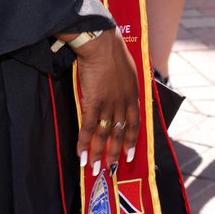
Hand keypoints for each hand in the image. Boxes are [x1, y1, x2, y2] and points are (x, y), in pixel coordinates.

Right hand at [72, 29, 139, 174]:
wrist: (101, 44)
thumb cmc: (113, 50)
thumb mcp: (128, 68)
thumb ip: (126, 82)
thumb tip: (124, 85)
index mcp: (133, 95)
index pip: (134, 124)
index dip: (130, 141)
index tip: (128, 154)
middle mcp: (123, 104)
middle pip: (120, 134)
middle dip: (115, 153)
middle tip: (111, 169)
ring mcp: (108, 105)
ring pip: (105, 135)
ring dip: (99, 153)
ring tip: (94, 168)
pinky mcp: (93, 102)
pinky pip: (89, 127)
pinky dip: (84, 141)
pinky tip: (81, 153)